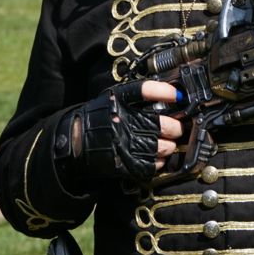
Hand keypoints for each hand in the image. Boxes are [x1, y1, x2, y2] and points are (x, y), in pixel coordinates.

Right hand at [54, 80, 182, 183]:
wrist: (74, 140)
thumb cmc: (100, 115)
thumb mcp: (115, 97)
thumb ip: (139, 94)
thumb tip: (172, 93)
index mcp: (118, 99)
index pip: (145, 90)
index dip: (165, 92)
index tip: (178, 95)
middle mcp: (121, 120)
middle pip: (159, 123)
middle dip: (175, 127)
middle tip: (177, 128)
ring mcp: (122, 142)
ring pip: (159, 146)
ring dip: (169, 145)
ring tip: (169, 143)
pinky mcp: (122, 163)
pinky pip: (149, 164)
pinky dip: (159, 161)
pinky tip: (158, 157)